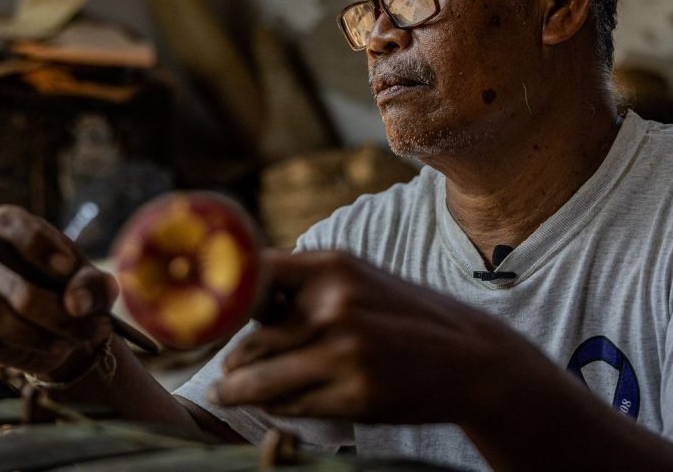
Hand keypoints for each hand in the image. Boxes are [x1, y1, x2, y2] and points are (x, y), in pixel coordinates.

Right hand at [0, 205, 117, 380]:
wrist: (68, 337)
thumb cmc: (79, 299)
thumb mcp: (99, 288)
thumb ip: (93, 287)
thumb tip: (75, 302)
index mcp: (21, 232)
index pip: (7, 221)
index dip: (35, 243)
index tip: (67, 269)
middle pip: (13, 282)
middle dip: (56, 314)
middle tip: (86, 329)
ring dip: (34, 335)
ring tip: (64, 343)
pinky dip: (2, 346)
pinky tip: (31, 348)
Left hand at [211, 250, 535, 424]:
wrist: (469, 357)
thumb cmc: (402, 315)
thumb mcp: (358, 278)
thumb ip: (304, 282)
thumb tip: (240, 290)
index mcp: (332, 267)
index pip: (254, 274)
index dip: (223, 297)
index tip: (203, 312)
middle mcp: (335, 306)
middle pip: (249, 338)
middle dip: (232, 357)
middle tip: (222, 367)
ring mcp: (344, 353)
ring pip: (260, 378)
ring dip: (235, 388)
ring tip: (224, 391)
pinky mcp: (353, 396)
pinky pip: (290, 404)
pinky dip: (274, 405)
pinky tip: (271, 402)